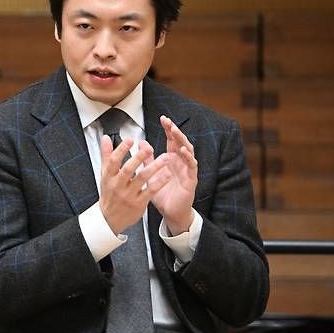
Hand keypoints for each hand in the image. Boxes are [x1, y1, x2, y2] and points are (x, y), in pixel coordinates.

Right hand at [99, 136, 167, 234]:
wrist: (110, 219)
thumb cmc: (109, 194)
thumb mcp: (105, 175)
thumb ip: (106, 155)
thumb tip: (105, 138)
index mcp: (109, 177)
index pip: (114, 161)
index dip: (121, 149)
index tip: (130, 140)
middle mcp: (118, 185)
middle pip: (128, 169)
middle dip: (139, 157)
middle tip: (149, 147)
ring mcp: (129, 195)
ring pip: (142, 179)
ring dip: (155, 167)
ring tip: (166, 157)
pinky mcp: (139, 203)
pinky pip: (151, 191)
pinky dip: (160, 182)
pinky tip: (167, 174)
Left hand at [144, 115, 197, 235]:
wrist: (170, 213)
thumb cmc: (162, 194)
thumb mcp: (151, 174)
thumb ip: (147, 159)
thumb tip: (141, 143)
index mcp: (172, 160)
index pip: (171, 140)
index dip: (168, 129)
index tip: (162, 118)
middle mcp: (181, 162)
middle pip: (180, 142)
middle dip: (175, 131)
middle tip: (168, 121)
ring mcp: (188, 170)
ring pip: (188, 151)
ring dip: (182, 140)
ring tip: (175, 131)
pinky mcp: (191, 179)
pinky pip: (192, 165)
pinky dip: (188, 157)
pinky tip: (182, 150)